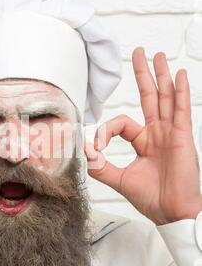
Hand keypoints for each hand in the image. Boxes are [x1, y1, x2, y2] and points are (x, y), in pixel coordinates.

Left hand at [84, 47, 201, 224]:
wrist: (170, 212)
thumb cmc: (151, 198)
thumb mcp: (119, 179)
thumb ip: (100, 166)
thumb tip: (83, 151)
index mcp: (143, 142)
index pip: (121, 123)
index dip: (105, 131)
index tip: (96, 146)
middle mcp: (157, 134)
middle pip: (150, 98)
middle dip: (143, 75)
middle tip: (138, 53)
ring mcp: (171, 133)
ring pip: (165, 98)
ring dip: (161, 76)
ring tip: (157, 56)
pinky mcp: (183, 137)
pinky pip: (181, 110)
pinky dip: (180, 91)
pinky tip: (178, 75)